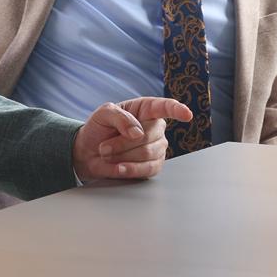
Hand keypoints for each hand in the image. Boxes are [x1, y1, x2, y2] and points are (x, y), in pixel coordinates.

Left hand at [72, 97, 192, 181]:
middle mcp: (156, 127)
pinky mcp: (154, 165)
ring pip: (147, 153)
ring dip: (123, 156)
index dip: (177, 110)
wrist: (90, 152)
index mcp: (146, 109)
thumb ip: (120, 118)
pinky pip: (148, 169)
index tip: (186, 114)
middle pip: (148, 135)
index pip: (165, 107)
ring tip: (107, 154)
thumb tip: (138, 133)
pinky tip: (119, 168)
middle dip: (122, 143)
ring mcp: (157, 147)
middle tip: (104, 147)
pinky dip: (130, 169)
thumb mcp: (103, 114)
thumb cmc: (99, 129)